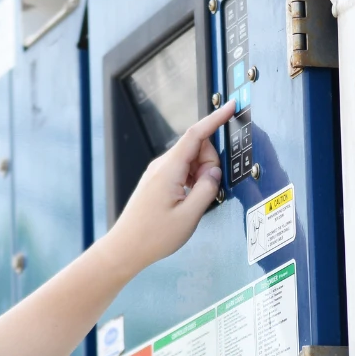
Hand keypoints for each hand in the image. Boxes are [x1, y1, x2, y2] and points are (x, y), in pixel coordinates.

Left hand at [100, 102, 234, 275]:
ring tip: (193, 202)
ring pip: (191, 161)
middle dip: (210, 164)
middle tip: (206, 191)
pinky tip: (188, 201)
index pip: (196, 134)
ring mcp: (157, 173)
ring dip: (201, 176)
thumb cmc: (152, 236)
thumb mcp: (189, 216)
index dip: (215, 119)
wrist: (125, 248)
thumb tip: (215, 171)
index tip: (229, 107)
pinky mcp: (157, 181)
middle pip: (197, 149)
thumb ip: (207, 189)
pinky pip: (182, 171)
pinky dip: (192, 181)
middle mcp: (161, 166)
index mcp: (169, 169)